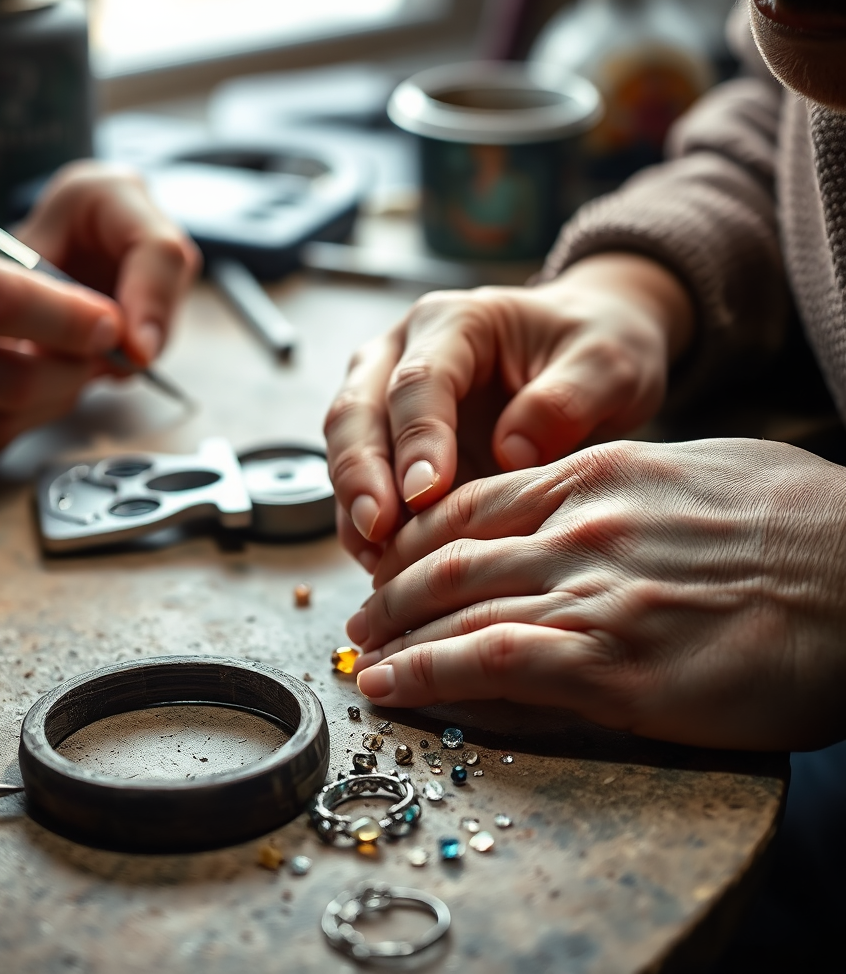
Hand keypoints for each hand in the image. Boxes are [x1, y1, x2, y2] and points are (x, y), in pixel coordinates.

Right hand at [0, 165, 198, 453]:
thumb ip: (0, 266)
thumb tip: (90, 314)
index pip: (3, 303)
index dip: (71, 321)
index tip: (112, 324)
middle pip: (13, 380)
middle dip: (76, 371)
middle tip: (99, 351)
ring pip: (4, 419)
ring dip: (57, 400)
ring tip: (68, 368)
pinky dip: (20, 419)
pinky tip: (25, 390)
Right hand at [324, 254, 692, 572]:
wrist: (587, 357)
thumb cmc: (595, 350)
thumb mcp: (608, 364)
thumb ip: (566, 399)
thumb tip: (512, 453)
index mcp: (456, 323)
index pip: (419, 380)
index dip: (417, 438)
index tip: (425, 493)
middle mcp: (404, 352)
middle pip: (358, 409)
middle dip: (360, 472)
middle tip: (378, 529)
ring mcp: (387, 396)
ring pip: (347, 445)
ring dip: (354, 503)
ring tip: (379, 561)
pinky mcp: (390, 441)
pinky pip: (362, 481)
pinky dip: (365, 523)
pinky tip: (383, 563)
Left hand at [346, 438, 845, 750]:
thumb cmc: (802, 524)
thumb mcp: (695, 472)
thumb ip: (618, 490)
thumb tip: (572, 509)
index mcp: (597, 474)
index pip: (471, 504)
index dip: (415, 539)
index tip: (388, 563)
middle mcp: (580, 526)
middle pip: (447, 557)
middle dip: (390, 592)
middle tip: (361, 618)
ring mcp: (593, 592)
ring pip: (454, 609)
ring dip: (394, 638)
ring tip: (362, 661)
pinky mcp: (615, 664)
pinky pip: (490, 663)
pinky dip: (426, 676)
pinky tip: (391, 689)